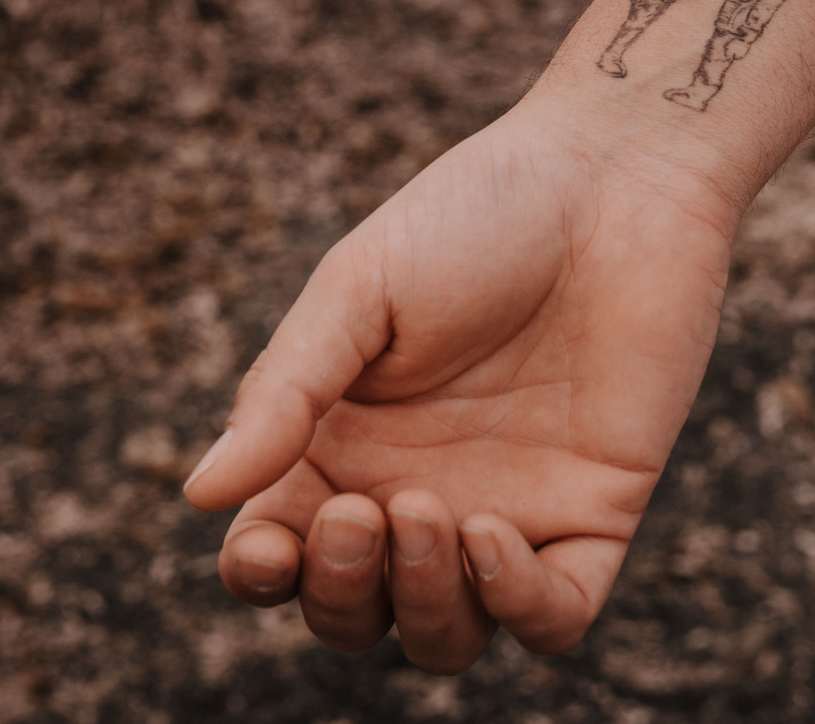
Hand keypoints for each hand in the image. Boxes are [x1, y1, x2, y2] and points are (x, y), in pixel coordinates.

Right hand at [183, 97, 738, 670]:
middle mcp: (416, 493)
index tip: (267, 548)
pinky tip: (493, 534)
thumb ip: (283, 392)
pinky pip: (553, 620)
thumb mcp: (359, 290)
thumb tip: (200, 496)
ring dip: (422, 603)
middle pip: (353, 611)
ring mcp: (507, 512)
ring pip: (445, 637)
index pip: (280, 553)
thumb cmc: (476, 216)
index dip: (262, 574)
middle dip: (341, 590)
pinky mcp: (595, 518)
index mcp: (342, 442)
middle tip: (364, 510)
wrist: (615, 178)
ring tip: (426, 513)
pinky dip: (516, 607)